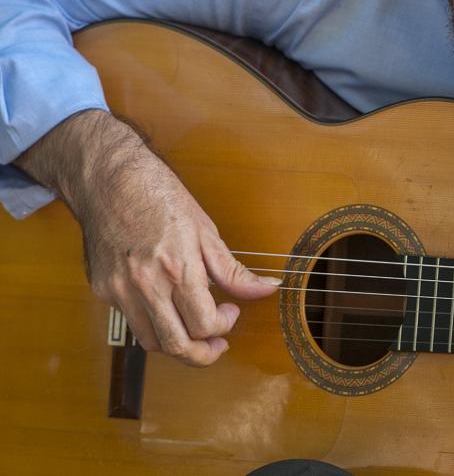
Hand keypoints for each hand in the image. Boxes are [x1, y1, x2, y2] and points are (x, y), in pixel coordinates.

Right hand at [16, 110, 279, 366]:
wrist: (109, 180)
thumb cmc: (161, 198)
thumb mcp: (206, 230)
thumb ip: (233, 270)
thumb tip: (268, 288)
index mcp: (177, 268)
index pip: (203, 324)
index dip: (223, 327)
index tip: (231, 312)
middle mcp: (146, 285)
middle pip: (176, 345)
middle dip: (202, 355)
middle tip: (217, 345)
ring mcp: (120, 290)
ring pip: (150, 341)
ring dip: (177, 344)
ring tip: (195, 332)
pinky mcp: (103, 289)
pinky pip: (131, 321)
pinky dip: (154, 324)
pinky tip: (168, 308)